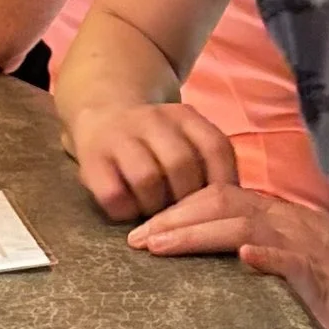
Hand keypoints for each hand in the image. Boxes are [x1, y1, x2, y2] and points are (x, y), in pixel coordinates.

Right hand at [64, 100, 240, 221]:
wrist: (101, 112)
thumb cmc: (155, 142)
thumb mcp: (186, 137)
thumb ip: (209, 162)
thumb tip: (237, 209)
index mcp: (185, 116)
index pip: (215, 148)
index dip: (223, 183)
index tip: (222, 207)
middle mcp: (153, 120)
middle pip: (181, 164)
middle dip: (186, 200)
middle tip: (185, 216)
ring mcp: (120, 136)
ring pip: (147, 177)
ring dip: (155, 207)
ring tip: (157, 216)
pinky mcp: (91, 158)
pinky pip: (114, 194)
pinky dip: (126, 211)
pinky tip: (131, 211)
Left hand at [127, 186, 328, 328]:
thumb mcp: (293, 257)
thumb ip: (257, 254)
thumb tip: (215, 265)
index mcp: (274, 216)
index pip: (217, 198)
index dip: (176, 211)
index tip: (142, 232)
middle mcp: (283, 220)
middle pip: (219, 203)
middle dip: (173, 220)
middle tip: (135, 241)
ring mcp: (302, 242)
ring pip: (245, 223)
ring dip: (199, 232)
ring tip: (162, 245)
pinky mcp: (322, 271)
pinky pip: (292, 257)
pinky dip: (266, 254)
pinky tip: (242, 256)